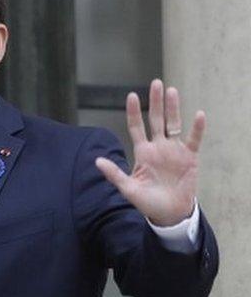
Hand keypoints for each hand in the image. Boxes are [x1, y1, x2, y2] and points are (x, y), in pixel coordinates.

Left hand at [95, 79, 205, 225]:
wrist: (169, 213)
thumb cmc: (147, 202)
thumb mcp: (128, 188)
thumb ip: (114, 174)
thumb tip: (97, 161)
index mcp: (142, 152)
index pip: (136, 127)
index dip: (133, 112)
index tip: (130, 96)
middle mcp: (158, 147)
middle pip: (156, 119)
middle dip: (156, 102)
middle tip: (156, 83)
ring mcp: (174, 150)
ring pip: (174, 124)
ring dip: (173, 108)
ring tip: (172, 91)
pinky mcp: (189, 157)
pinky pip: (194, 139)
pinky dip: (197, 128)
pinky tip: (198, 115)